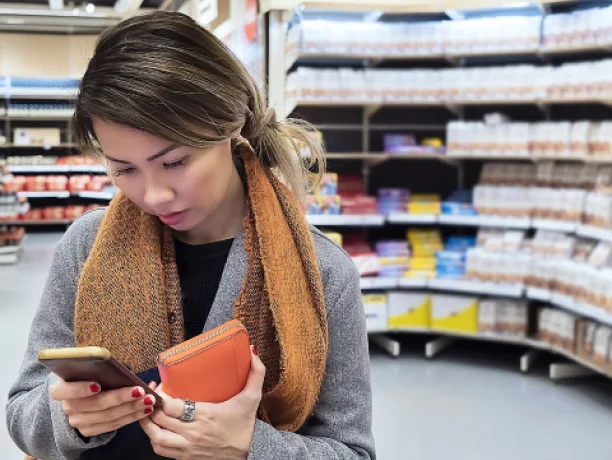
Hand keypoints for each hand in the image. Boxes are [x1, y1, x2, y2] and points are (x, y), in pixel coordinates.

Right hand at [50, 380, 156, 436]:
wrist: (78, 400)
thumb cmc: (87, 378)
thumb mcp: (88, 370)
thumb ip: (101, 369)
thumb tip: (125, 370)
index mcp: (61, 389)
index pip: (64, 391)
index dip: (80, 389)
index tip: (97, 384)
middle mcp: (68, 408)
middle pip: (95, 404)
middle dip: (121, 397)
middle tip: (140, 391)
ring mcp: (78, 422)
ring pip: (108, 416)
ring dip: (132, 408)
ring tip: (149, 400)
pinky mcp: (89, 431)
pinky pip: (113, 426)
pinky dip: (132, 417)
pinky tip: (146, 409)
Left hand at [140, 346, 264, 458]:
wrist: (250, 454)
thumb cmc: (246, 424)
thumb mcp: (252, 397)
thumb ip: (256, 373)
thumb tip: (252, 350)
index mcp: (207, 415)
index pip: (173, 407)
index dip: (161, 396)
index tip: (160, 386)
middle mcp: (194, 432)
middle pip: (160, 420)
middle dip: (151, 405)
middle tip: (150, 394)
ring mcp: (188, 447)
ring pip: (156, 437)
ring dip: (147, 424)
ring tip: (147, 411)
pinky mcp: (185, 458)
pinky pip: (161, 450)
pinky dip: (154, 439)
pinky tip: (155, 428)